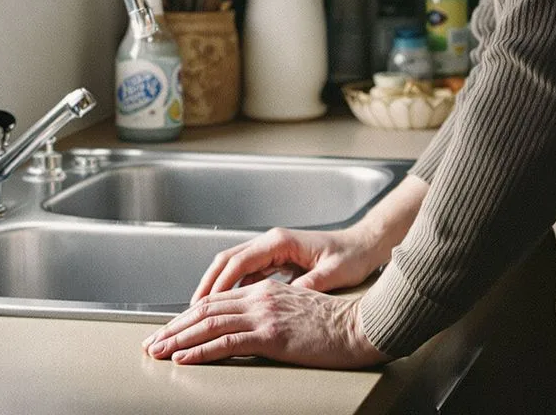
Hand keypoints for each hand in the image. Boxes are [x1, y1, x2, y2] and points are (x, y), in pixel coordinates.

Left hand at [142, 279, 386, 367]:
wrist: (360, 326)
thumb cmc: (336, 323)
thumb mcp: (298, 311)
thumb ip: (272, 312)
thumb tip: (250, 329)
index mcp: (265, 291)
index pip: (216, 301)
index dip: (187, 316)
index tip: (169, 330)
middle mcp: (260, 297)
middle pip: (205, 310)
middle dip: (174, 328)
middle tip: (152, 343)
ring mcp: (264, 314)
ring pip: (209, 324)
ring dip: (178, 340)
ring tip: (158, 351)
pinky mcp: (271, 334)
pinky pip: (227, 342)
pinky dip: (201, 351)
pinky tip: (184, 358)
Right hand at [189, 226, 386, 303]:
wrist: (365, 245)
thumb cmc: (352, 256)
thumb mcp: (333, 273)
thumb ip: (308, 286)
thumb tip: (285, 301)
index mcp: (280, 242)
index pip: (238, 262)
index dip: (218, 285)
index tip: (203, 305)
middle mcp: (271, 242)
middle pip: (227, 262)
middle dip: (206, 286)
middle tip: (190, 312)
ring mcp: (271, 250)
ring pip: (232, 268)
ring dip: (215, 289)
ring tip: (200, 314)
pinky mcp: (276, 260)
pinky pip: (245, 274)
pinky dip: (231, 290)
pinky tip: (225, 309)